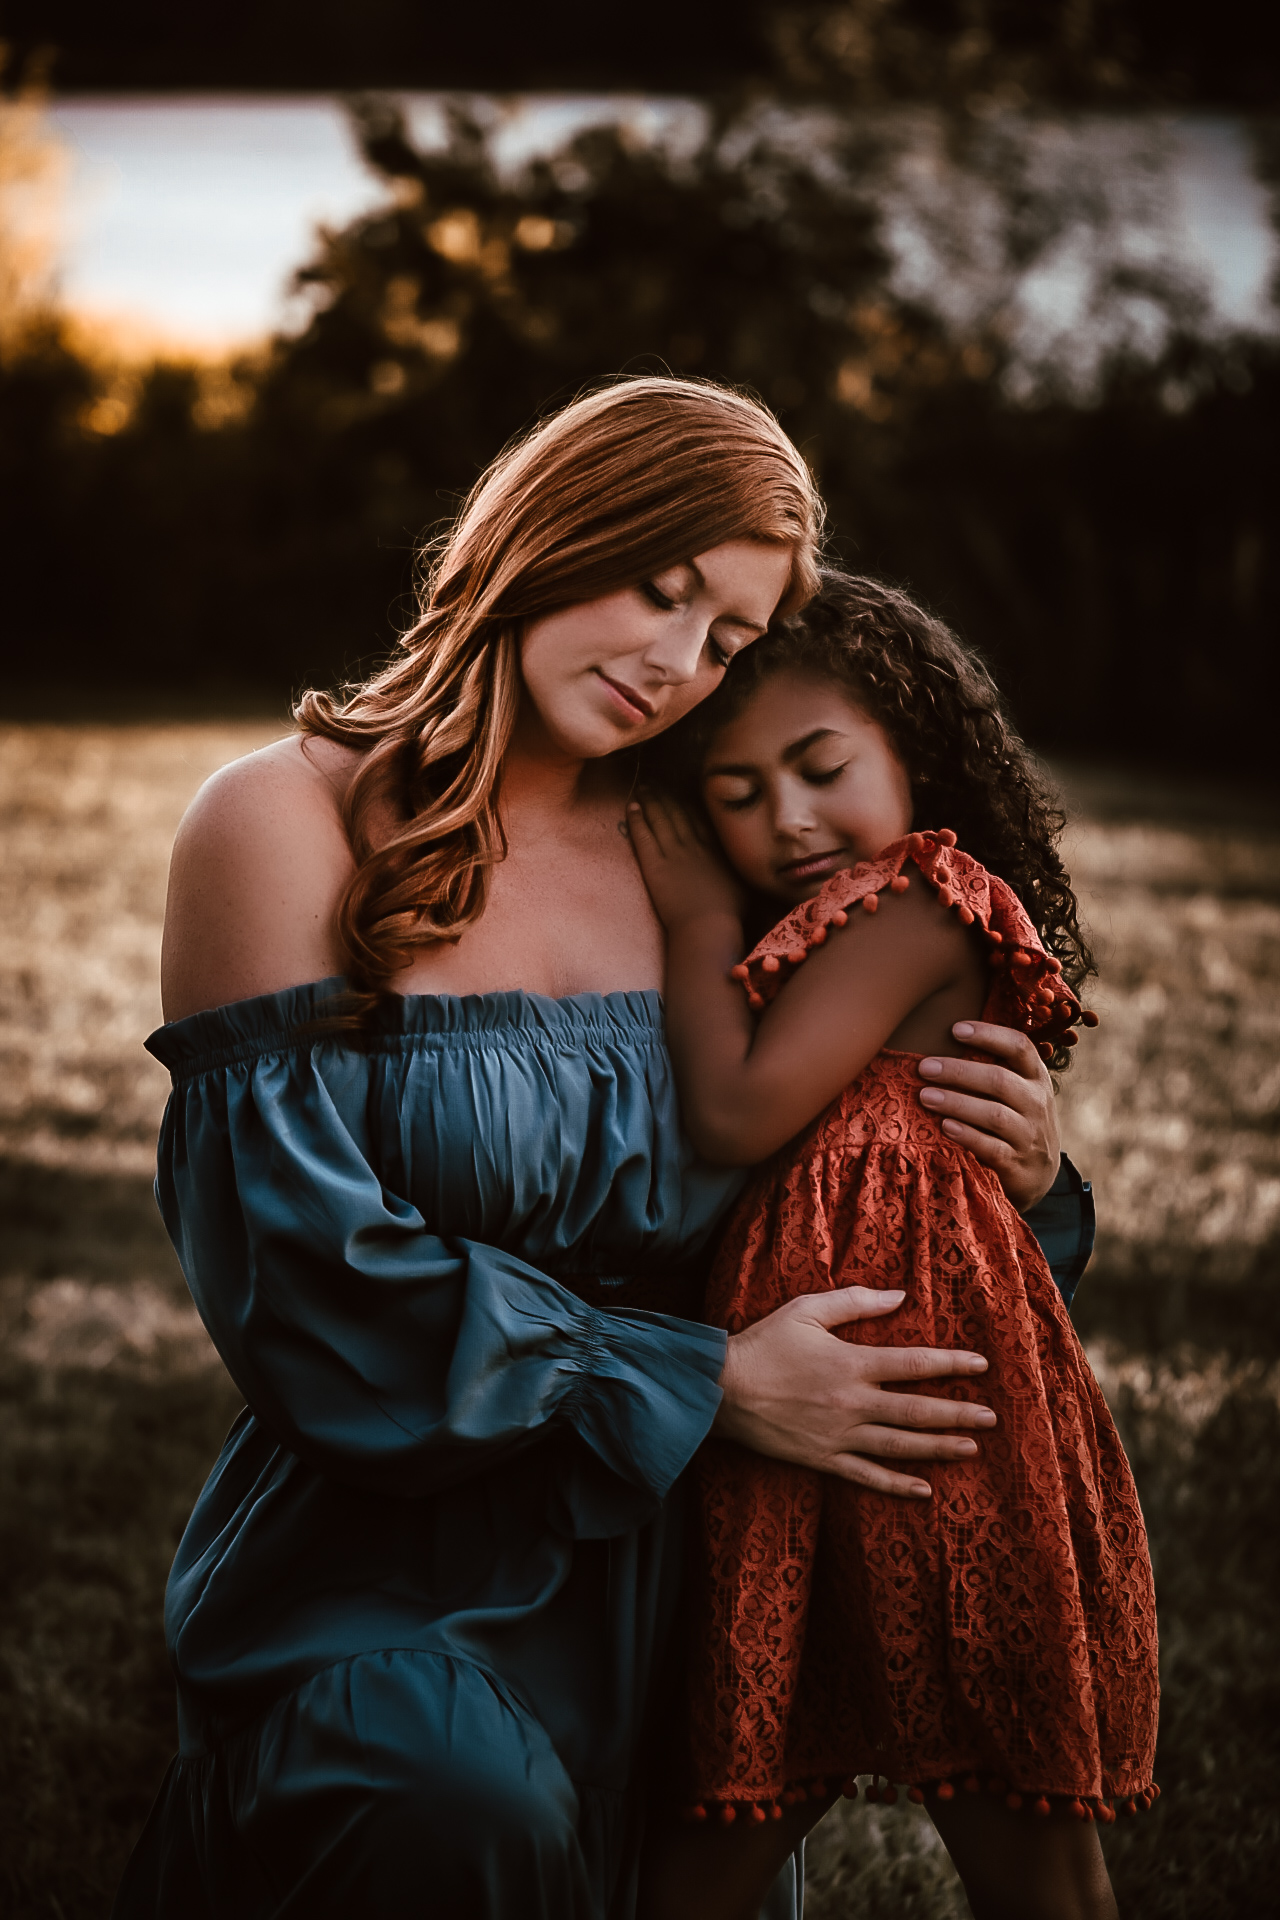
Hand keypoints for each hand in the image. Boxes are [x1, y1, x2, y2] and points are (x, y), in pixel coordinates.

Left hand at [627, 792, 743, 931]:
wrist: (709, 925)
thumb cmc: (729, 913)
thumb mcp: (744, 886)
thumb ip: (739, 869)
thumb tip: (749, 861)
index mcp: (715, 849)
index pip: (699, 819)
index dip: (687, 803)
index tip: (680, 791)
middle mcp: (694, 845)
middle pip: (678, 813)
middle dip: (666, 796)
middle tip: (656, 783)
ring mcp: (674, 853)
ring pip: (660, 819)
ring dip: (650, 801)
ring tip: (642, 788)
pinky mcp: (655, 865)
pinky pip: (643, 837)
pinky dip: (637, 820)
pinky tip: (631, 807)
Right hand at [714, 1286, 994, 1497]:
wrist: (720, 1389)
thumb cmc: (763, 1343)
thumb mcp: (806, 1309)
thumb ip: (855, 1302)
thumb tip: (900, 1296)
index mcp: (852, 1363)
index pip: (914, 1363)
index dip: (951, 1363)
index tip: (981, 1365)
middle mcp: (853, 1402)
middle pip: (917, 1410)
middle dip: (958, 1414)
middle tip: (991, 1418)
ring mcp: (840, 1435)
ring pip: (900, 1445)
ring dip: (938, 1447)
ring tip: (970, 1448)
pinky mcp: (823, 1458)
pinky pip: (866, 1476)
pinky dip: (896, 1485)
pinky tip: (923, 1490)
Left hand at [916, 1020, 1059, 1211]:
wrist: (1039, 1174)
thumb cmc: (1016, 1120)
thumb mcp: (1018, 1091)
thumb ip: (994, 1068)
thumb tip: (944, 1036)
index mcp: (1036, 1077)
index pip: (1019, 1047)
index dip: (989, 1035)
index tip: (955, 1029)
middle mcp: (1037, 1103)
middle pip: (1000, 1080)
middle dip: (959, 1071)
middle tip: (924, 1067)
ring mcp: (1030, 1135)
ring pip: (994, 1115)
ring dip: (957, 1103)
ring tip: (925, 1096)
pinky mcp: (1018, 1165)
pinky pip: (993, 1148)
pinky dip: (968, 1136)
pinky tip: (945, 1126)